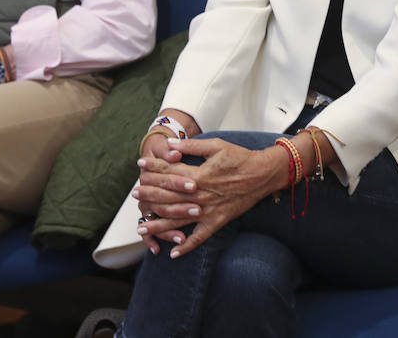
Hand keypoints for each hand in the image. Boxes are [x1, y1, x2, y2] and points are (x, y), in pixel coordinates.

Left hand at [134, 139, 284, 257]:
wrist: (263, 174)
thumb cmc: (240, 158)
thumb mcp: (216, 146)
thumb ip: (191, 145)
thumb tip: (169, 144)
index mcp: (199, 175)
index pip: (169, 171)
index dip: (153, 167)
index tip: (140, 164)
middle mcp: (200, 195)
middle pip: (168, 196)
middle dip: (149, 194)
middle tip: (134, 194)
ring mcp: (207, 211)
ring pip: (177, 220)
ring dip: (157, 225)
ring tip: (140, 227)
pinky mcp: (217, 221)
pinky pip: (199, 237)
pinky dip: (186, 247)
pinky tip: (173, 254)